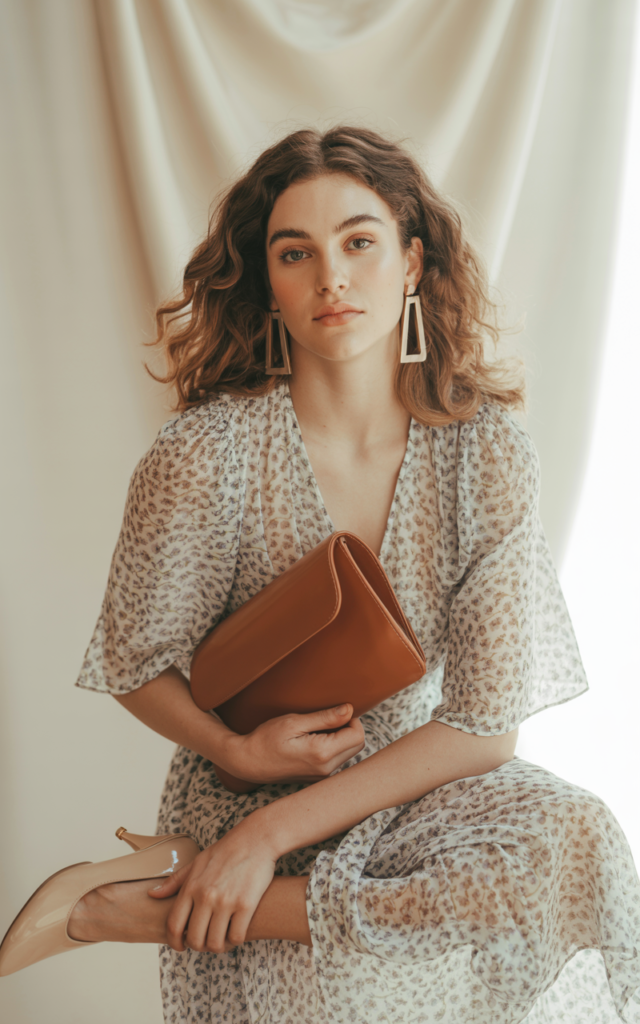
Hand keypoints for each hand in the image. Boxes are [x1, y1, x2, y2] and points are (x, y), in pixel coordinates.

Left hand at [149, 822, 275, 952]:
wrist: (256, 839)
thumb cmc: (225, 850)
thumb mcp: (196, 862)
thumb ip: (175, 881)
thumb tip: (152, 894)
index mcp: (191, 887)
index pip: (174, 926)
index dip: (175, 942)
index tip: (181, 945)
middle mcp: (206, 896)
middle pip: (195, 939)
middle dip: (199, 946)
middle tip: (205, 942)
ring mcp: (226, 901)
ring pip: (215, 942)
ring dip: (218, 947)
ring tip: (221, 940)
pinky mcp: (246, 905)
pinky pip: (237, 936)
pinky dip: (235, 941)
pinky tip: (236, 933)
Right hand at [222, 704, 364, 785]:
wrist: (248, 762)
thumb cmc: (266, 738)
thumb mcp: (294, 722)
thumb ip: (325, 718)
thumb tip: (349, 709)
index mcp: (322, 753)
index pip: (358, 735)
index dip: (351, 719)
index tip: (334, 712)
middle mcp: (326, 769)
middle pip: (357, 745)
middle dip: (349, 728)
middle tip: (326, 719)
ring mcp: (322, 776)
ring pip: (349, 753)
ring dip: (341, 738)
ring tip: (317, 730)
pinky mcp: (317, 778)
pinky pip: (337, 760)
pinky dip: (333, 748)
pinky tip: (313, 741)